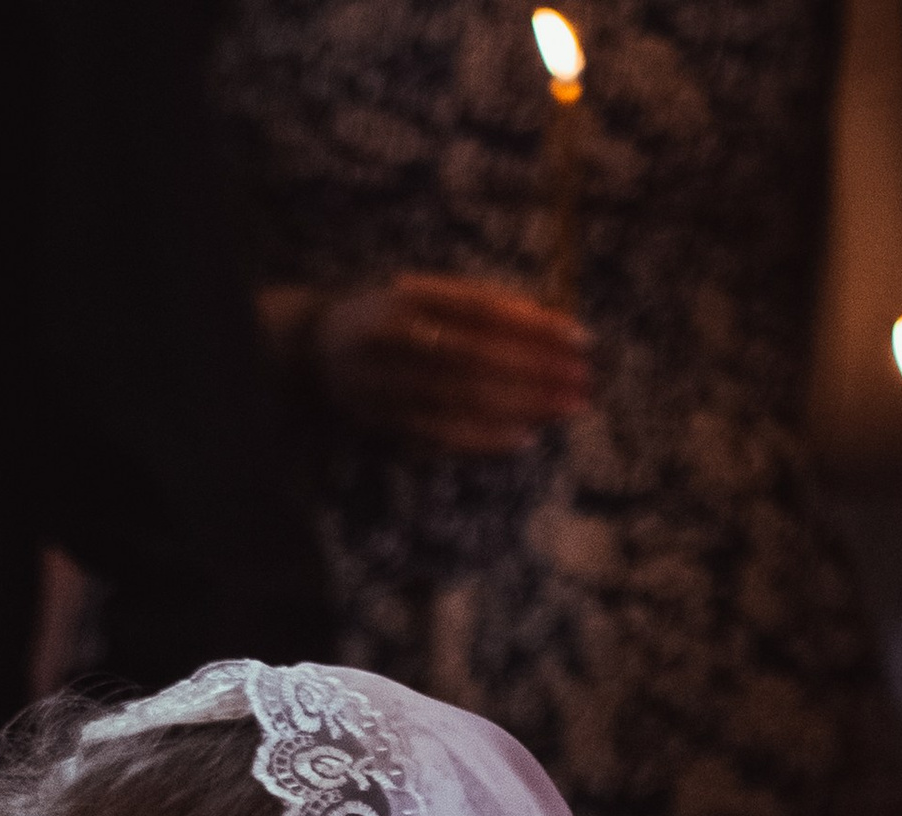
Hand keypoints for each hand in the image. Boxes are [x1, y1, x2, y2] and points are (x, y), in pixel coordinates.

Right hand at [304, 276, 590, 454]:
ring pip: (465, 398)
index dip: (535, 326)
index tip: (581, 338)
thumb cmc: (392, 313)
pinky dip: (484, 438)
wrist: (318, 346)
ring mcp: (390, 383)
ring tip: (564, 409)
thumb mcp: (427, 291)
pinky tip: (522, 438)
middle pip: (480, 357)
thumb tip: (546, 322)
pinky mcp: (386, 421)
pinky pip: (442, 434)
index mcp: (413, 295)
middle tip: (582, 382)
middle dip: (537, 372)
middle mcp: (399, 337)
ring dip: (521, 406)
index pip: (485, 311)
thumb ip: (476, 305)